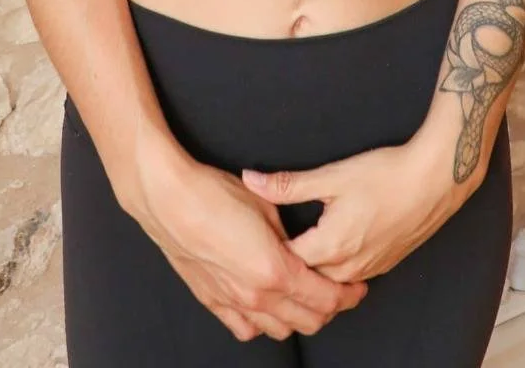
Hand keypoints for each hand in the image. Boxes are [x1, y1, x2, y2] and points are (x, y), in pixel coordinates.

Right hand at [138, 153, 368, 340]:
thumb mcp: (264, 205)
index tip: (356, 286)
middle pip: (308, 320)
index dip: (346, 294)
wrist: (168, 200)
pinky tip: (266, 305)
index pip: (325, 297)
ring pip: (280, 330)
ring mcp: (234, 303)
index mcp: (276, 269)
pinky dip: (263, 323)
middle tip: (338, 292)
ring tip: (304, 297)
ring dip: (298, 317)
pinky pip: (246, 329)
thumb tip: (298, 245)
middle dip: (330, 309)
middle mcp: (258, 295)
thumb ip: (287, 233)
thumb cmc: (215, 194)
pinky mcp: (213, 301)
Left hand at [243, 134, 474, 284]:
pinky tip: (331, 249)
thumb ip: (288, 184)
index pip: (287, 263)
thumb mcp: (332, 176)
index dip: (270, 250)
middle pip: (307, 278)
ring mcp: (369, 270)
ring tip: (297, 249)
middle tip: (271, 244)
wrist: (433, 180)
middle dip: (289, 265)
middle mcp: (349, 268)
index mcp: (331, 247)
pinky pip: (351, 277)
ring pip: (330, 282)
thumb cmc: (383, 174)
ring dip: (314, 270)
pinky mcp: (384, 265)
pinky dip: (335, 270)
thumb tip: (251, 180)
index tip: (258, 235)